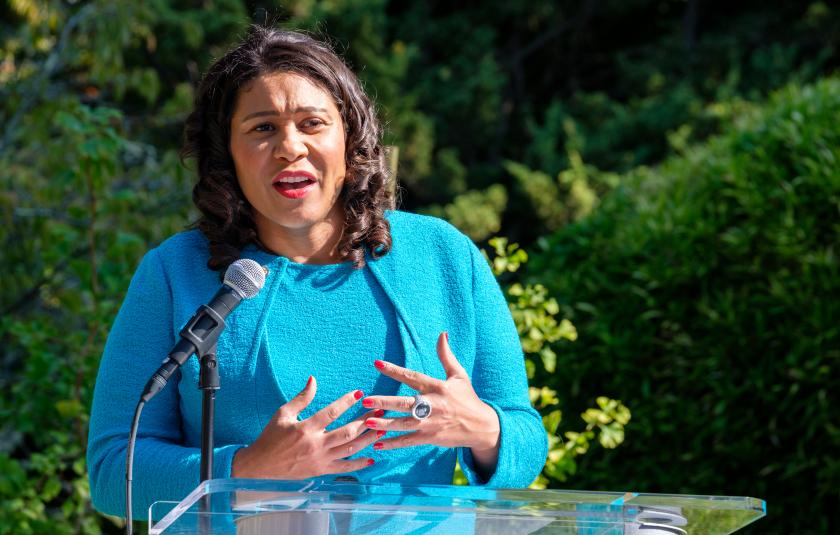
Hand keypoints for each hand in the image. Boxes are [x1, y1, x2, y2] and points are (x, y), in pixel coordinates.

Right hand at [231, 376, 384, 478]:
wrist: (260, 466)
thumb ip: (301, 398)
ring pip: (350, 449)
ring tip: (382, 429)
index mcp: (305, 429)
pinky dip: (359, 464)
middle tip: (380, 410)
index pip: (331, 413)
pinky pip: (344, 468)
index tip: (360, 394)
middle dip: (366, 420)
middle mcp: (316, 445)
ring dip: (368, 439)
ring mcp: (320, 460)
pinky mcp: (321, 471)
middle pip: (347, 432)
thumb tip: (313, 379)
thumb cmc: (271, 437)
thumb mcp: (283, 414)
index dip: (346, 402)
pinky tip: (372, 458)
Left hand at [361, 332, 500, 462]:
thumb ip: (446, 355)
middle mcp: (432, 405)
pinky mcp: (430, 438)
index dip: (394, 370)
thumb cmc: (468, 398)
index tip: (377, 364)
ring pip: (403, 424)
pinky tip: (377, 444)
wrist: (482, 427)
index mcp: (437, 387)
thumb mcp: (459, 375)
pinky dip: (393, 443)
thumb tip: (442, 334)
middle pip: (405, 404)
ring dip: (385, 424)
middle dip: (385, 402)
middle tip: (366, 400)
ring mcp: (430, 424)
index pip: (412, 377)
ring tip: (367, 422)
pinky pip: (408, 441)